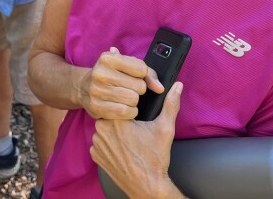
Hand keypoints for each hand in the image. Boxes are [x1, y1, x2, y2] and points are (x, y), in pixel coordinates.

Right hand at [81, 47, 163, 119]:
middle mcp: (100, 73)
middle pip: (139, 86)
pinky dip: (129, 112)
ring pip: (133, 100)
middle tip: (129, 89)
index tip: (136, 77)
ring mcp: (96, 91)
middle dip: (139, 90)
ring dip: (134, 102)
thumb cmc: (111, 75)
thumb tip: (160, 88)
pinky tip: (124, 107)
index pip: (141, 69)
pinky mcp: (96, 107)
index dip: (143, 76)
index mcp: (108, 58)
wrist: (84, 87)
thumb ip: (148, 73)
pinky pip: (125, 112)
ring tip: (125, 98)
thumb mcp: (126, 66)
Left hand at [91, 82, 184, 198]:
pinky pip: (99, 144)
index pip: (119, 103)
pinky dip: (108, 146)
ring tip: (128, 142)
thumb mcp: (165, 129)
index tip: (136, 118)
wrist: (147, 186)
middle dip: (120, 121)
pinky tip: (121, 150)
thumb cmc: (155, 158)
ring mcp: (96, 143)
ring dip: (113, 133)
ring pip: (104, 129)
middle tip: (134, 132)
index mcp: (117, 118)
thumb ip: (170, 104)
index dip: (128, 109)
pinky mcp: (95, 155)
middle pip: (110, 115)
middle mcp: (102, 129)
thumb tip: (178, 86)